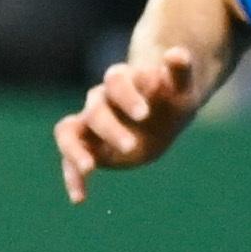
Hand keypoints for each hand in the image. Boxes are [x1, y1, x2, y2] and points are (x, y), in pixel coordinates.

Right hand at [54, 44, 211, 198]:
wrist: (161, 112)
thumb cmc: (171, 97)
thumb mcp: (181, 87)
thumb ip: (178, 71)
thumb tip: (177, 53)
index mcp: (122, 82)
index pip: (117, 81)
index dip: (128, 95)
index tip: (145, 114)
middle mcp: (100, 101)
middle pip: (96, 110)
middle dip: (111, 128)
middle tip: (132, 146)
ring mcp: (89, 124)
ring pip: (69, 132)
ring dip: (75, 151)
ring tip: (88, 169)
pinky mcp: (86, 146)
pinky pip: (70, 159)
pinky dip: (73, 178)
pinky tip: (80, 198)